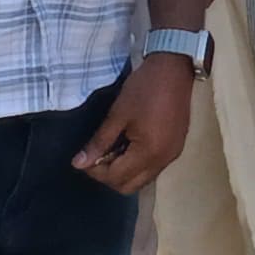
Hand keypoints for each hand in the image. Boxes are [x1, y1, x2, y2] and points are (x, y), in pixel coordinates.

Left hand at [71, 51, 197, 192]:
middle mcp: (163, 161)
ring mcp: (172, 156)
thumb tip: (78, 164)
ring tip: (113, 147)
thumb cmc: (144, 88)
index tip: (84, 157)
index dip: (95, 171)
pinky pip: (153, 168)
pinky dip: (137, 164)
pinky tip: (129, 144)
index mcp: (148, 153)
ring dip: (124, 170)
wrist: (175, 68)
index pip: (116, 178)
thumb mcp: (118, 114)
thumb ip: (99, 142)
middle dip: (109, 176)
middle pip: (130, 186)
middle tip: (98, 155)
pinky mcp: (176, 148)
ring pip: (142, 179)